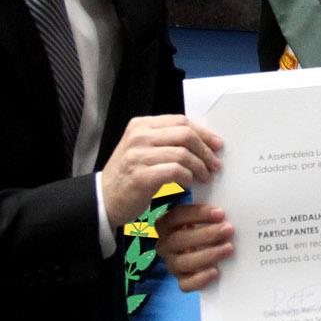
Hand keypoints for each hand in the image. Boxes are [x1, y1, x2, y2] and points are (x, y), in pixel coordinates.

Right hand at [100, 115, 222, 226]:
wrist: (104, 198)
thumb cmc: (128, 174)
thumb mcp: (143, 149)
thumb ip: (166, 140)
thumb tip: (202, 140)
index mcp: (141, 125)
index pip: (181, 121)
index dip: (203, 132)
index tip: (217, 144)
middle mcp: (139, 136)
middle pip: (185, 134)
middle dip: (205, 150)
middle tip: (214, 164)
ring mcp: (138, 155)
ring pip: (182, 153)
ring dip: (199, 166)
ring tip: (204, 176)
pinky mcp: (140, 176)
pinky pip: (175, 171)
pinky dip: (187, 177)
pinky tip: (188, 183)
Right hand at [156, 202, 234, 290]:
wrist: (203, 248)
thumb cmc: (204, 226)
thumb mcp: (203, 216)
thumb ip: (209, 210)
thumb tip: (223, 200)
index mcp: (166, 224)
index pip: (177, 216)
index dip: (198, 213)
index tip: (220, 213)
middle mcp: (165, 244)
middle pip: (180, 239)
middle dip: (206, 234)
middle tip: (229, 229)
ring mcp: (171, 263)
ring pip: (183, 262)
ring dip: (208, 255)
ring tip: (229, 248)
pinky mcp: (180, 279)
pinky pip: (185, 284)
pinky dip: (200, 279)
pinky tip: (215, 271)